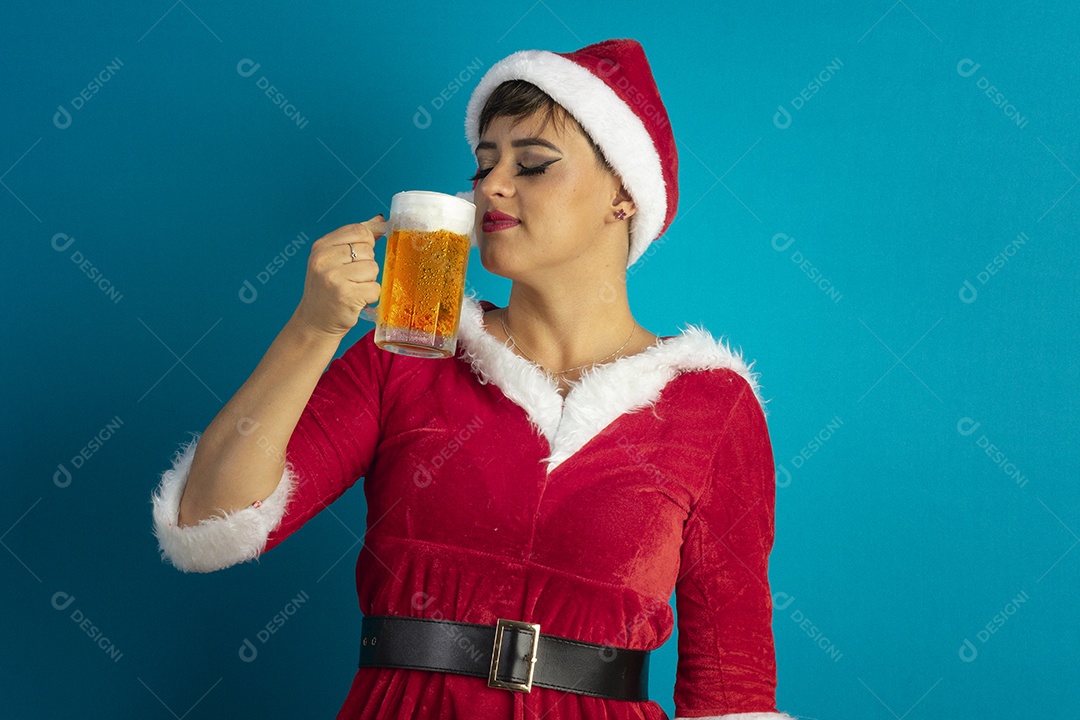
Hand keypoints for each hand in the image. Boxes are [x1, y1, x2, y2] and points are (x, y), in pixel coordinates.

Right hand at [290, 215, 386, 338]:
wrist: (314, 323)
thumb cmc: (328, 291)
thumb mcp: (333, 261)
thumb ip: (354, 240)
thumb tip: (380, 221)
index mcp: (321, 247)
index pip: (358, 230)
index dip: (368, 242)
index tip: (361, 256)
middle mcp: (324, 260)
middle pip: (368, 250)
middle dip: (367, 265)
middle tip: (351, 279)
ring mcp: (333, 277)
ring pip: (373, 268)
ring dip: (369, 281)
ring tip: (353, 289)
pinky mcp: (346, 295)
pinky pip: (375, 288)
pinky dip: (370, 296)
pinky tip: (356, 301)